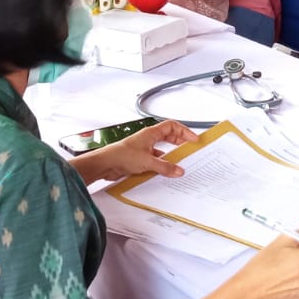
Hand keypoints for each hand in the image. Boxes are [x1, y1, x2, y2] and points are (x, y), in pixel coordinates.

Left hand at [84, 120, 198, 181]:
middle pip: (169, 136)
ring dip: (170, 155)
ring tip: (180, 162)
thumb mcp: (148, 161)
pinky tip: (165, 172)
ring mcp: (144, 149)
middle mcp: (148, 139)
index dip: (184, 131)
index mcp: (151, 133)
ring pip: (162, 149)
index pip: (172, 126)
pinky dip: (162, 165)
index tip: (193, 139)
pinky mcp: (140, 160)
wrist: (105, 164)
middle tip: (189, 148)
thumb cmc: (121, 155)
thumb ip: (165, 167)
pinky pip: (156, 160)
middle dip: (180, 141)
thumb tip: (178, 170)